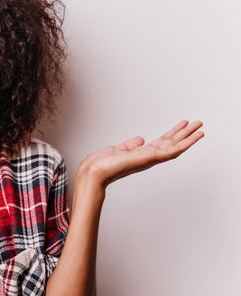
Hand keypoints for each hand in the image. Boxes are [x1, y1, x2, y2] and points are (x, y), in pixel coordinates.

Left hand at [78, 120, 203, 188]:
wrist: (94, 172)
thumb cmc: (101, 164)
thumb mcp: (118, 150)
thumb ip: (131, 145)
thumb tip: (141, 139)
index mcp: (141, 154)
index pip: (162, 142)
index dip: (173, 133)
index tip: (183, 124)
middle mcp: (148, 157)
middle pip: (171, 143)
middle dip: (185, 133)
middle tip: (198, 123)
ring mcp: (150, 159)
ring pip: (174, 147)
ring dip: (188, 138)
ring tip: (200, 128)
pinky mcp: (148, 159)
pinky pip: (169, 152)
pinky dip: (182, 145)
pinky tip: (191, 139)